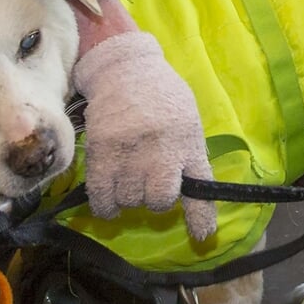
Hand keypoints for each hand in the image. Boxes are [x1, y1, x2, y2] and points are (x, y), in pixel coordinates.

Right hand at [70, 17, 217, 240]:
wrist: (124, 68)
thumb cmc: (161, 96)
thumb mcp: (187, 122)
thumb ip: (189, 156)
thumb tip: (190, 192)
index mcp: (188, 142)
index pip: (200, 187)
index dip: (201, 217)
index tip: (202, 236)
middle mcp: (161, 150)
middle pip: (160, 201)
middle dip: (155, 199)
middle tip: (149, 182)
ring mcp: (130, 151)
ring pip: (129, 200)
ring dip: (129, 197)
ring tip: (127, 178)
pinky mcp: (101, 151)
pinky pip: (102, 196)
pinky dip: (106, 206)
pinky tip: (109, 200)